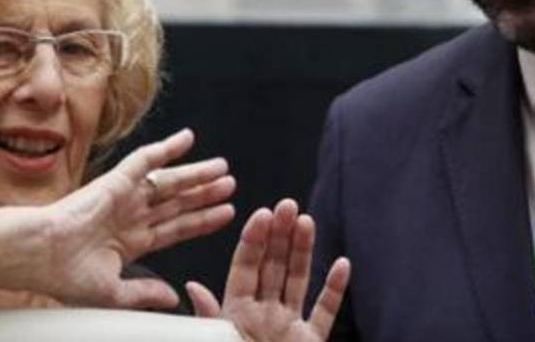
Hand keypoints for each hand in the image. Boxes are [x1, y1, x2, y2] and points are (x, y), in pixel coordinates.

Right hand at [35, 128, 235, 308]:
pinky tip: (188, 139)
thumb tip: (172, 297)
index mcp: (129, 241)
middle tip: (230, 185)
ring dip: (196, 173)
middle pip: (178, 202)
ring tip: (222, 168)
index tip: (225, 213)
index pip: (175, 228)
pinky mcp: (116, 180)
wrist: (39, 255)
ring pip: (170, 181)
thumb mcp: (112, 292)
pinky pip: (146, 159)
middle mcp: (130, 215)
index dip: (201, 221)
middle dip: (204, 194)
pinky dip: (167, 148)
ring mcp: (124, 196)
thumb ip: (144, 292)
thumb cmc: (63, 275)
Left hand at [186, 199, 350, 341]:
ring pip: (297, 282)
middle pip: (272, 268)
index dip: (253, 242)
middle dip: (280, 236)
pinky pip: (324, 313)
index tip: (261, 214)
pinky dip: (333, 290)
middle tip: (287, 205)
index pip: (244, 270)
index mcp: (235, 315)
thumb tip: (191, 287)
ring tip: (307, 221)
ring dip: (304, 252)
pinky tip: (342, 263)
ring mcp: (288, 329)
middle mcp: (263, 316)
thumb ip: (208, 320)